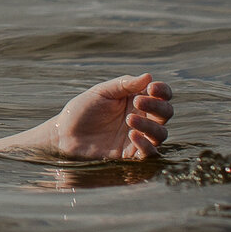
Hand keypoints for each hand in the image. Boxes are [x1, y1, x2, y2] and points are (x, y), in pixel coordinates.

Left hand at [0, 73, 172, 161]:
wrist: (64, 136)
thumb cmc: (81, 111)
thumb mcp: (101, 92)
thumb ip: (125, 84)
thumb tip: (149, 76)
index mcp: (136, 99)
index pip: (161, 94)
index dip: (162, 91)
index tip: (153, 88)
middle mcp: (142, 118)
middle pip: (165, 113)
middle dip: (157, 106)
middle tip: (137, 101)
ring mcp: (139, 137)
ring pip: (161, 133)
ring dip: (150, 125)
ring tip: (129, 119)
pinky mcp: (132, 155)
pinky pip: (150, 153)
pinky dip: (146, 144)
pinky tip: (133, 135)